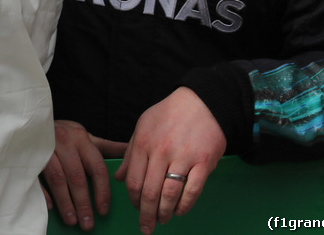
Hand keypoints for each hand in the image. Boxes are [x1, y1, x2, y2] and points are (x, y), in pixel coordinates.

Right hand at [40, 120, 126, 230]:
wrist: (32, 120)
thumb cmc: (64, 133)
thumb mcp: (85, 137)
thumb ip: (106, 147)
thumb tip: (130, 150)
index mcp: (81, 139)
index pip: (97, 167)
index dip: (102, 191)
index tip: (103, 210)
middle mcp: (64, 142)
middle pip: (77, 176)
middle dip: (83, 203)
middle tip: (88, 224)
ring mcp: (45, 148)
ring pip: (58, 179)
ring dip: (65, 202)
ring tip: (72, 221)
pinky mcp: (30, 155)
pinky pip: (36, 177)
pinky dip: (43, 193)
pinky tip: (50, 207)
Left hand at [115, 88, 225, 234]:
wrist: (202, 101)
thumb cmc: (169, 114)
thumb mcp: (143, 126)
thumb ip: (130, 152)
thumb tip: (119, 177)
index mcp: (143, 143)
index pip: (132, 180)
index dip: (133, 200)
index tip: (135, 208)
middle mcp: (160, 152)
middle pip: (149, 192)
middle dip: (146, 214)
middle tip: (146, 226)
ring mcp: (183, 157)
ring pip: (169, 195)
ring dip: (164, 213)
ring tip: (163, 220)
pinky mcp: (203, 162)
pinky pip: (192, 191)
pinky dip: (184, 206)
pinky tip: (180, 211)